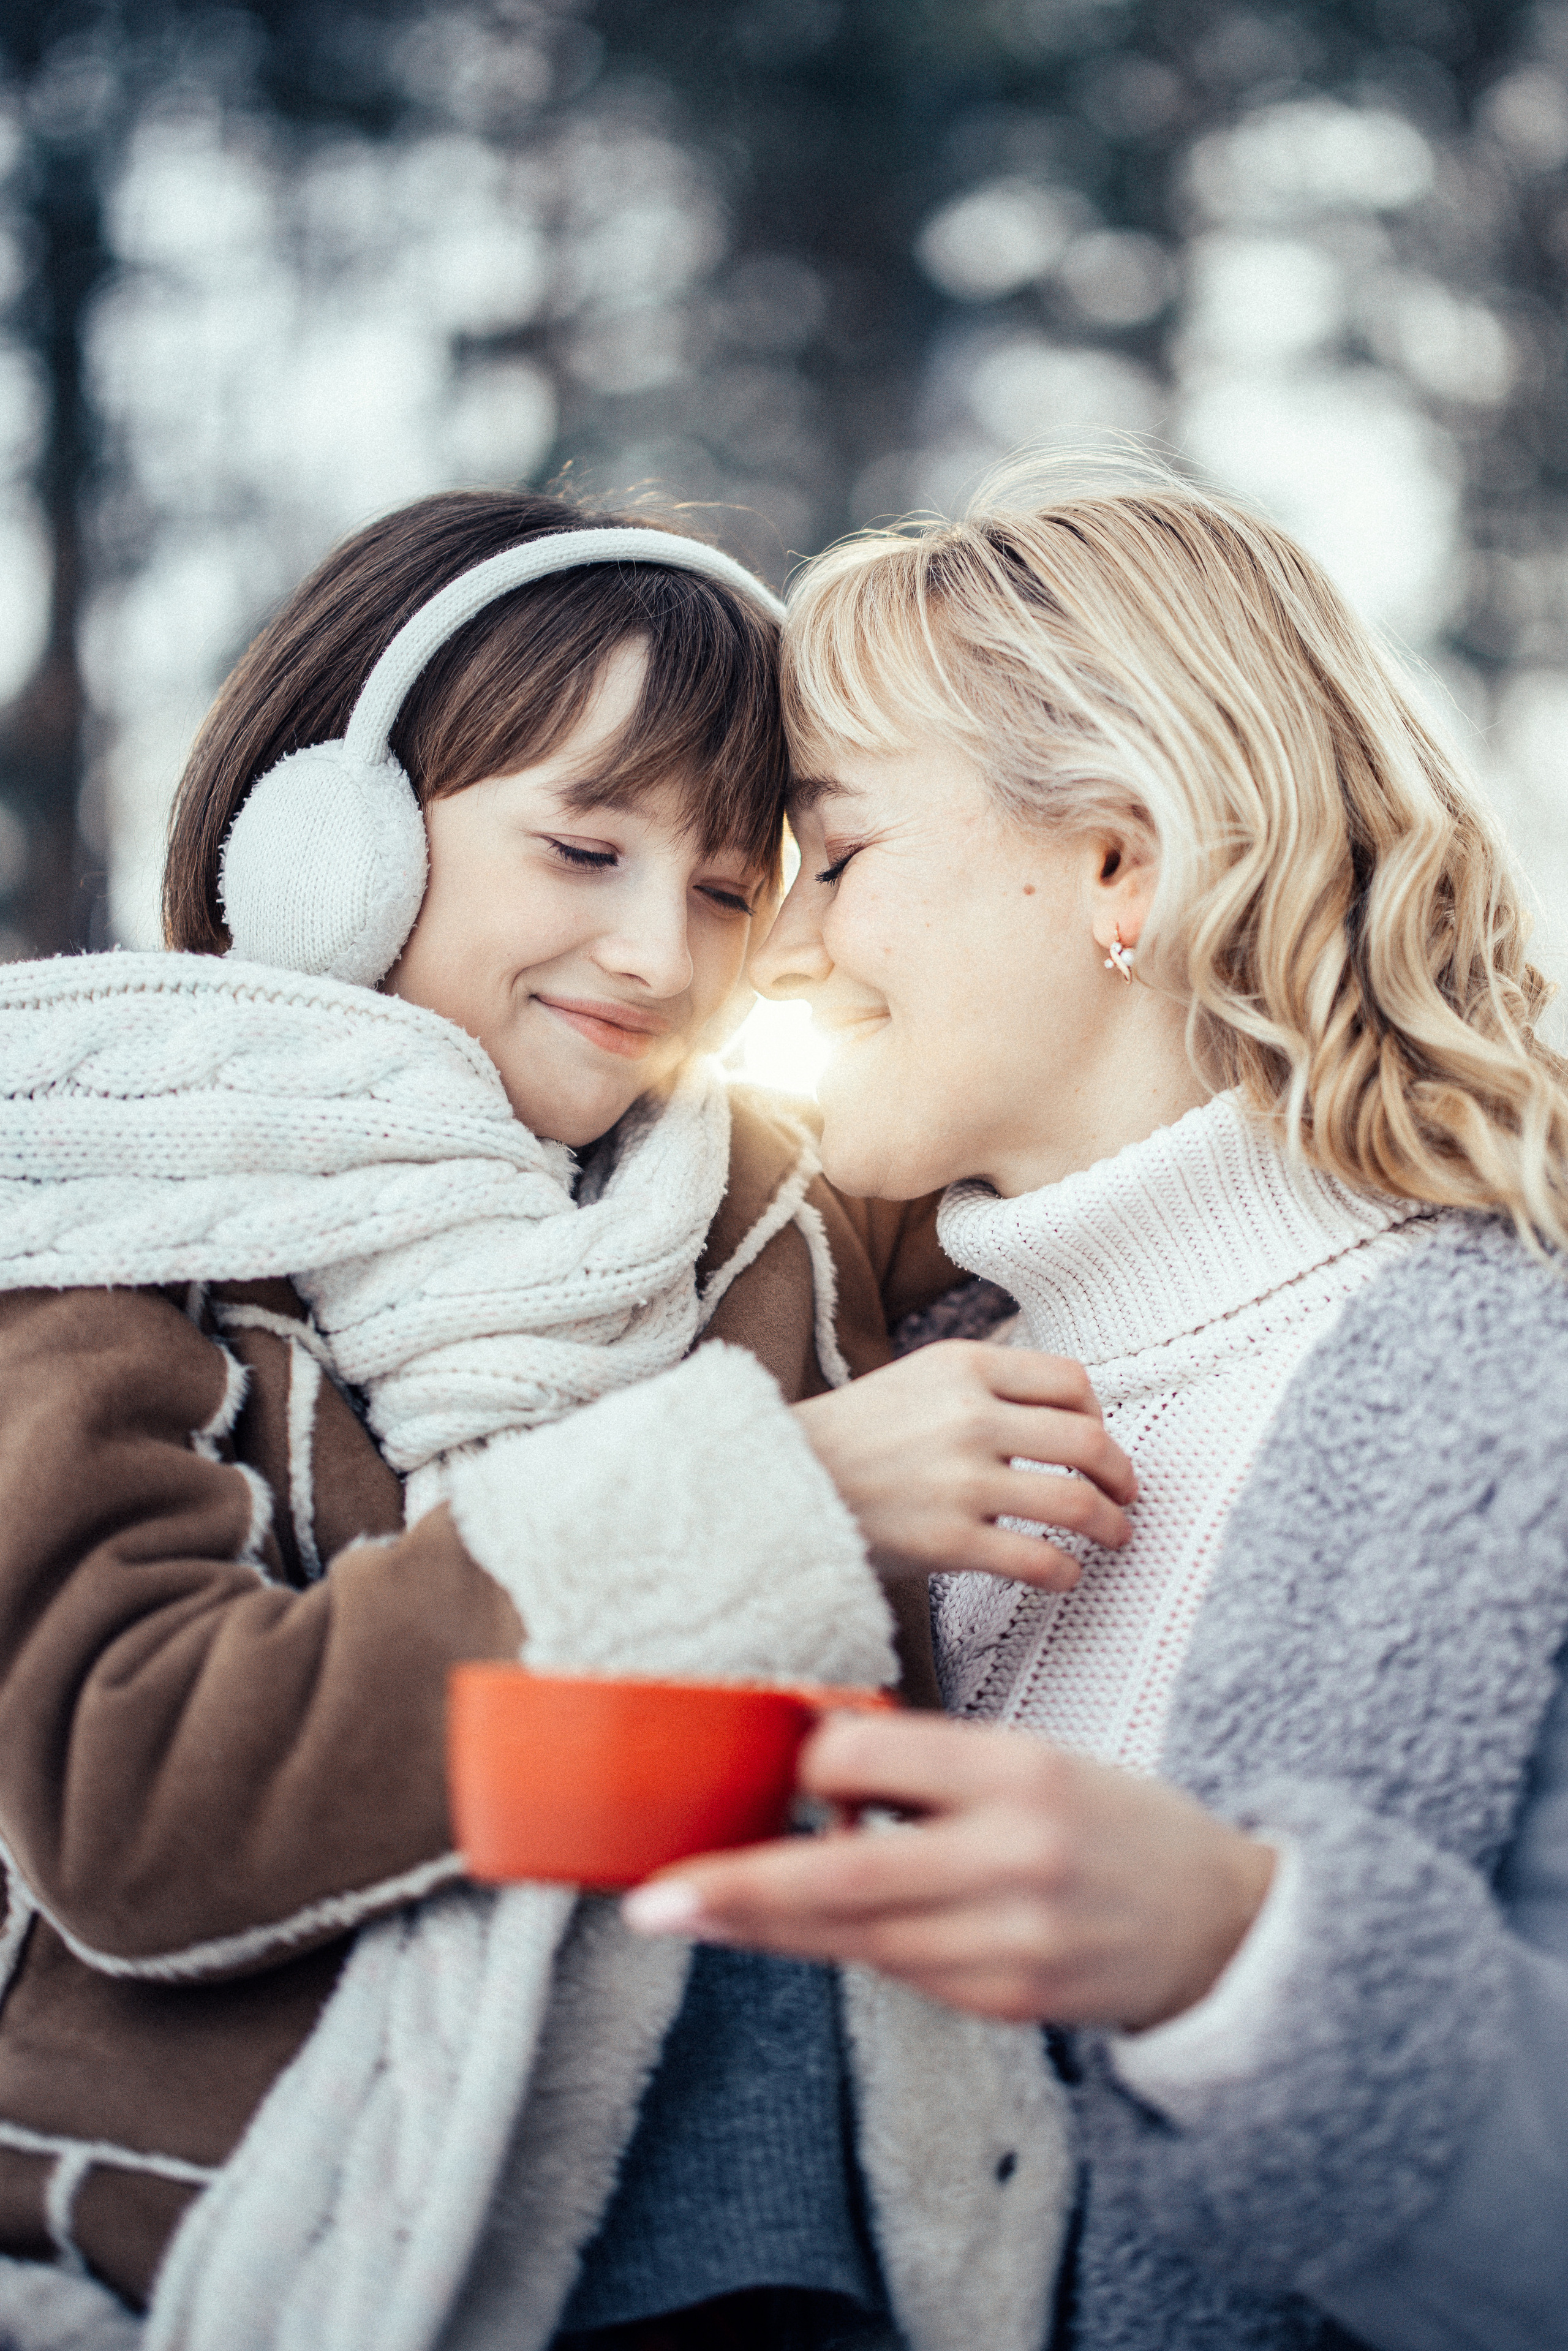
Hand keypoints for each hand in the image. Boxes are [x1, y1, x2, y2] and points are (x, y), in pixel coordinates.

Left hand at [623, 1713, 1275, 2030]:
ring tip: (694, 1912)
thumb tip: (818, 1772)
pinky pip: (900, 1971)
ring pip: (855, 1938)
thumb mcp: (1036, 1761)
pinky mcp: (1006, 2002)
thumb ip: (934, 1770)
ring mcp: (1010, 1943)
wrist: (1226, 1926)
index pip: (871, 1756)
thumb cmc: (1117, 1827)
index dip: (814, 1761)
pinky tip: (816, 1932)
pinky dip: (851, 1947)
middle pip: (844, 1876)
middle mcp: (1014, 1858)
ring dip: (767, 1928)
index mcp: (1019, 1772)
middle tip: (657, 1899)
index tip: (789, 1764)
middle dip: (739, 1891)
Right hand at [794, 1340, 1135, 1590]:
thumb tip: (1061, 1408)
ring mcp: (961, 1479)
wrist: (778, 1480)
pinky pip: (1038, 1559)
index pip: (1072, 1380)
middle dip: (1121, 1473)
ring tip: (1114, 1536)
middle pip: (1088, 1440)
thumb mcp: (917, 1378)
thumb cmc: (854, 1436)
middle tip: (1126, 1493)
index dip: (1099, 1415)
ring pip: (1076, 1501)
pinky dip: (1065, 1572)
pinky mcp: (948, 1540)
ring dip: (1110, 1524)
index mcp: (965, 1366)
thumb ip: (983, 1384)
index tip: (1098, 1440)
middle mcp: (970, 1416)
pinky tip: (1064, 1576)